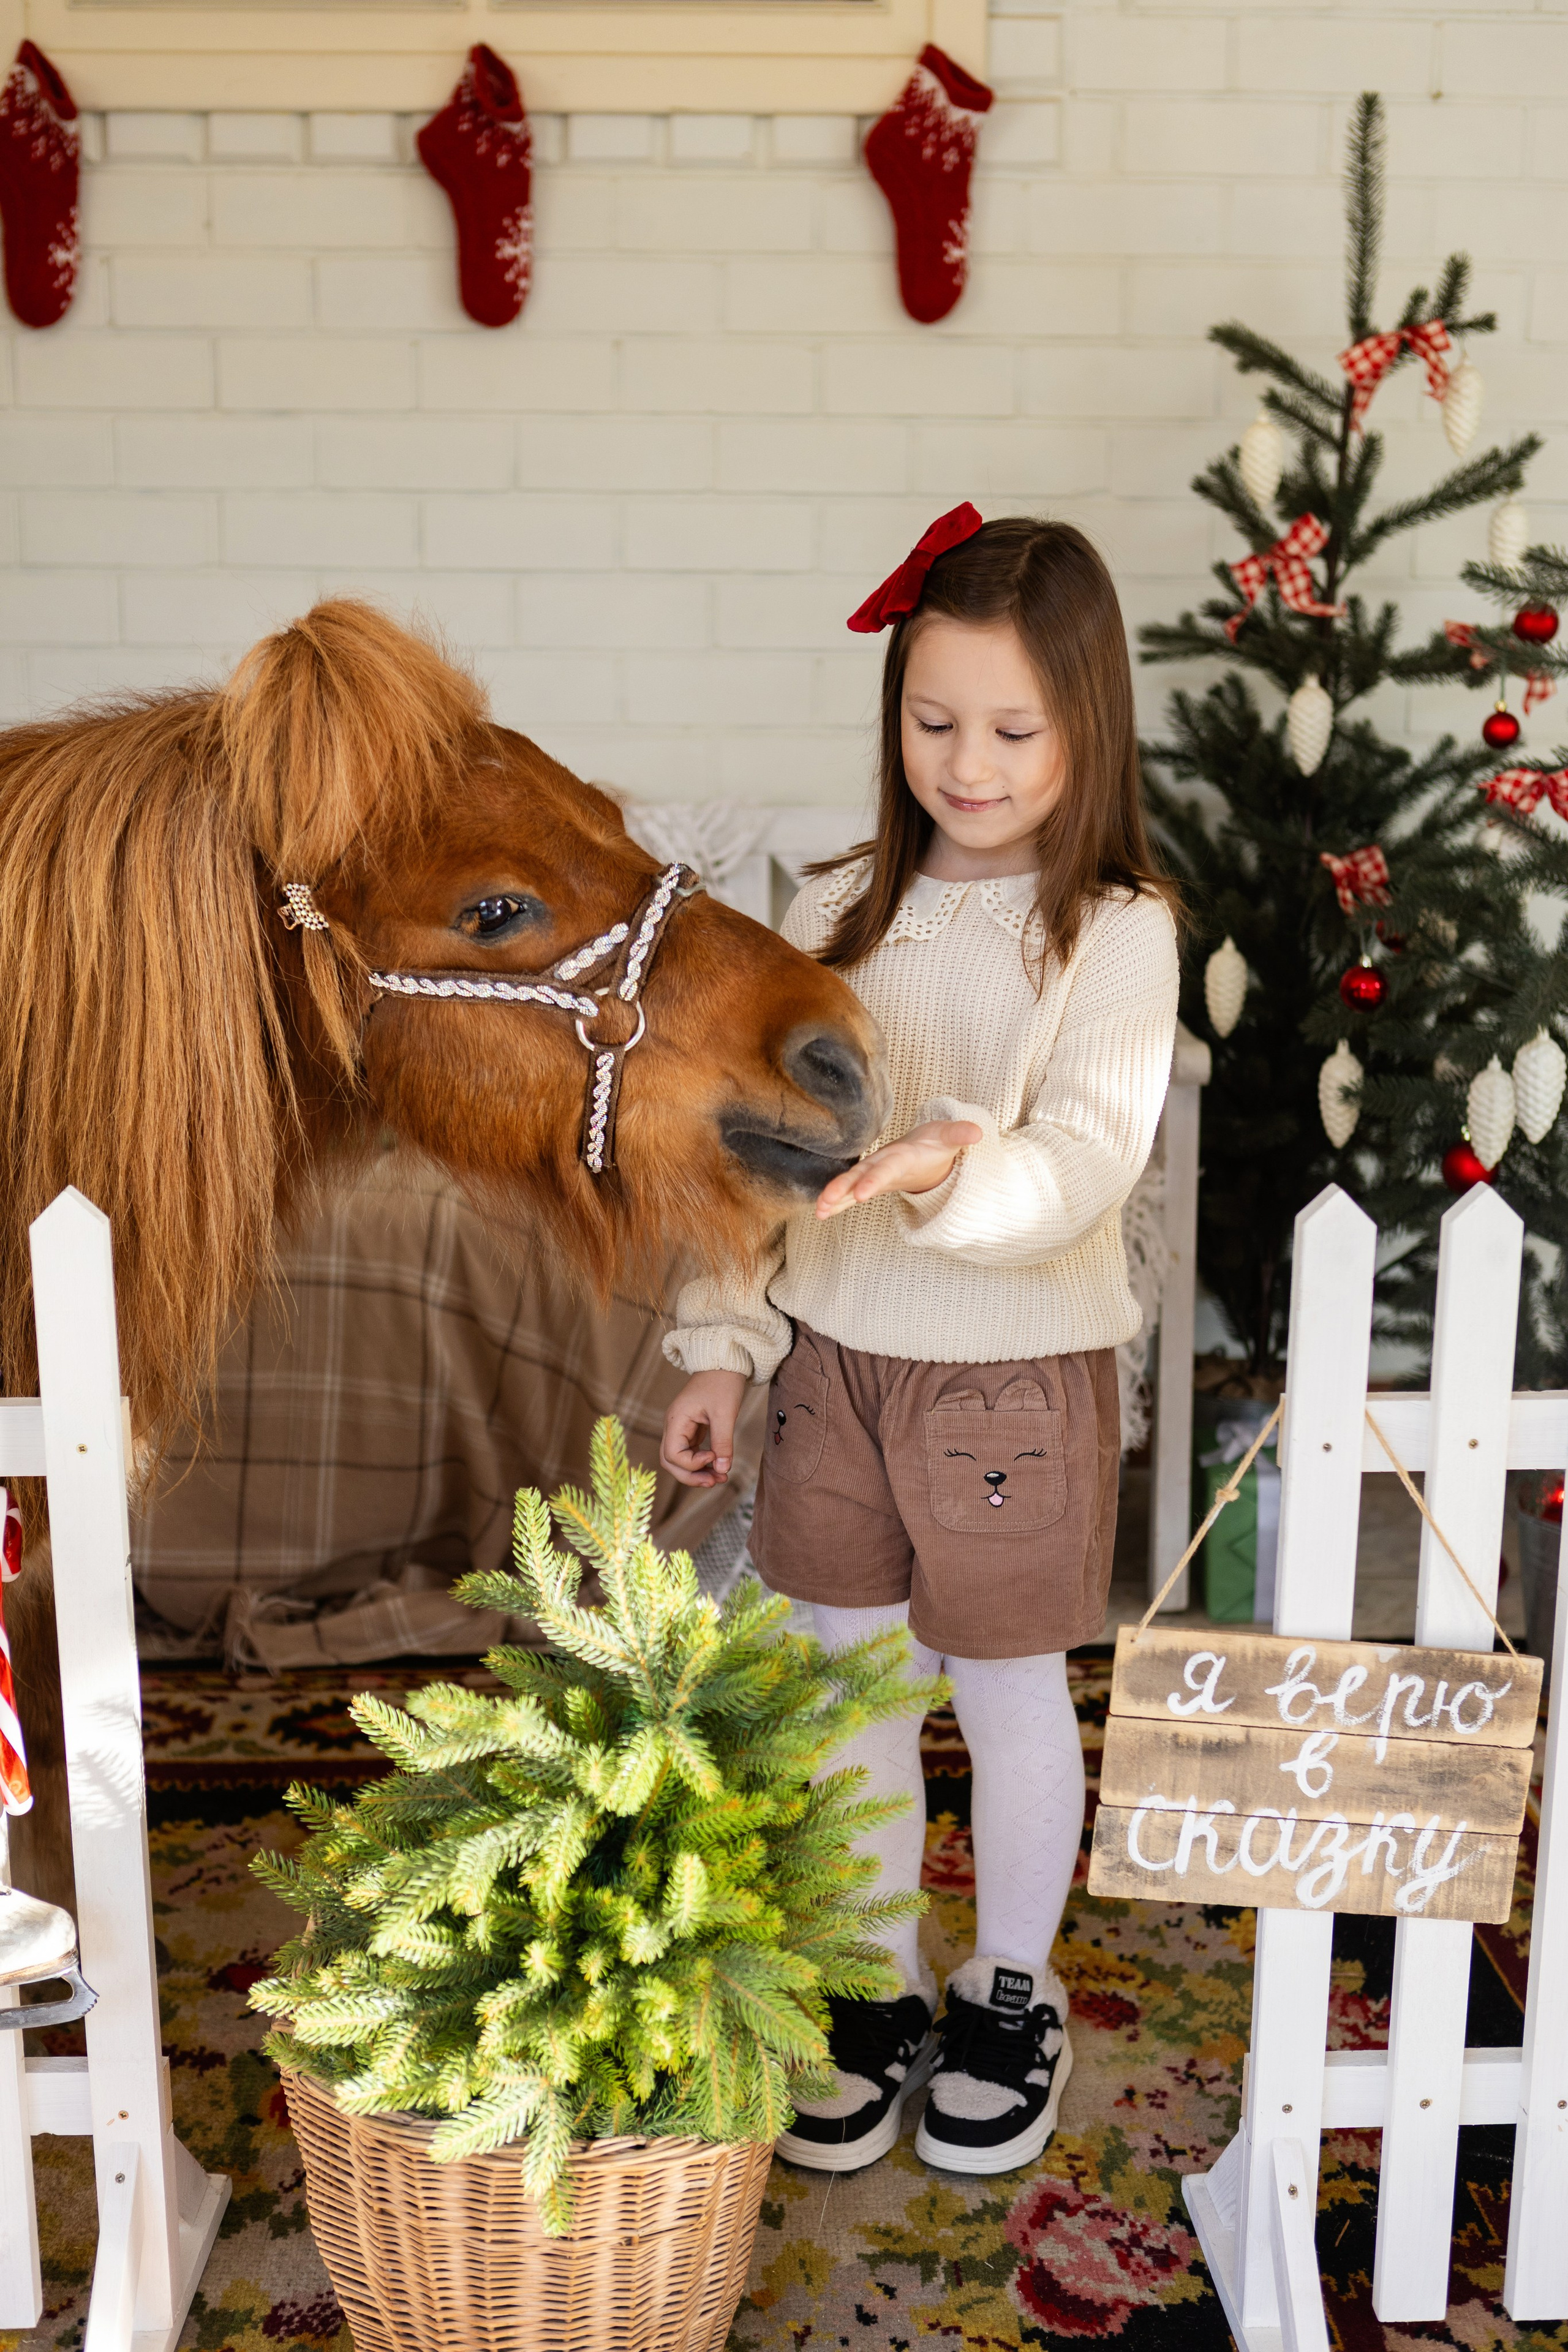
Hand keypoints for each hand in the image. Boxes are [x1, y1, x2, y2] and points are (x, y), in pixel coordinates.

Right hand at [660, 1369, 748, 1487]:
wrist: (725, 1362)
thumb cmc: (722, 1382)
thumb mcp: (725, 1413)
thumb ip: (723, 1442)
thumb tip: (723, 1469)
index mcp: (676, 1419)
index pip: (672, 1454)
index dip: (691, 1463)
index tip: (713, 1456)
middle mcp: (674, 1425)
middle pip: (671, 1461)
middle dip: (691, 1476)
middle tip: (715, 1482)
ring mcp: (682, 1428)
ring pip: (680, 1459)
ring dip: (697, 1472)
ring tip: (720, 1478)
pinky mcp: (692, 1428)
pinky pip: (690, 1452)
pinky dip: (702, 1462)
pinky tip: (718, 1467)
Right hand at [815, 1119, 982, 1218]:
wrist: (924, 1145)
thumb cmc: (935, 1143)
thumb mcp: (949, 1139)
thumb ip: (959, 1135)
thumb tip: (977, 1133)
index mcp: (900, 1155)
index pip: (885, 1168)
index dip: (873, 1179)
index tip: (862, 1194)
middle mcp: (881, 1163)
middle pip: (858, 1175)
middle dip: (841, 1188)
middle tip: (825, 1202)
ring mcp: (873, 1174)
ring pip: (848, 1185)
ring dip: (833, 1197)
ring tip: (818, 1212)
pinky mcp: (870, 1184)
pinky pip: (849, 1194)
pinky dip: (837, 1203)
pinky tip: (822, 1214)